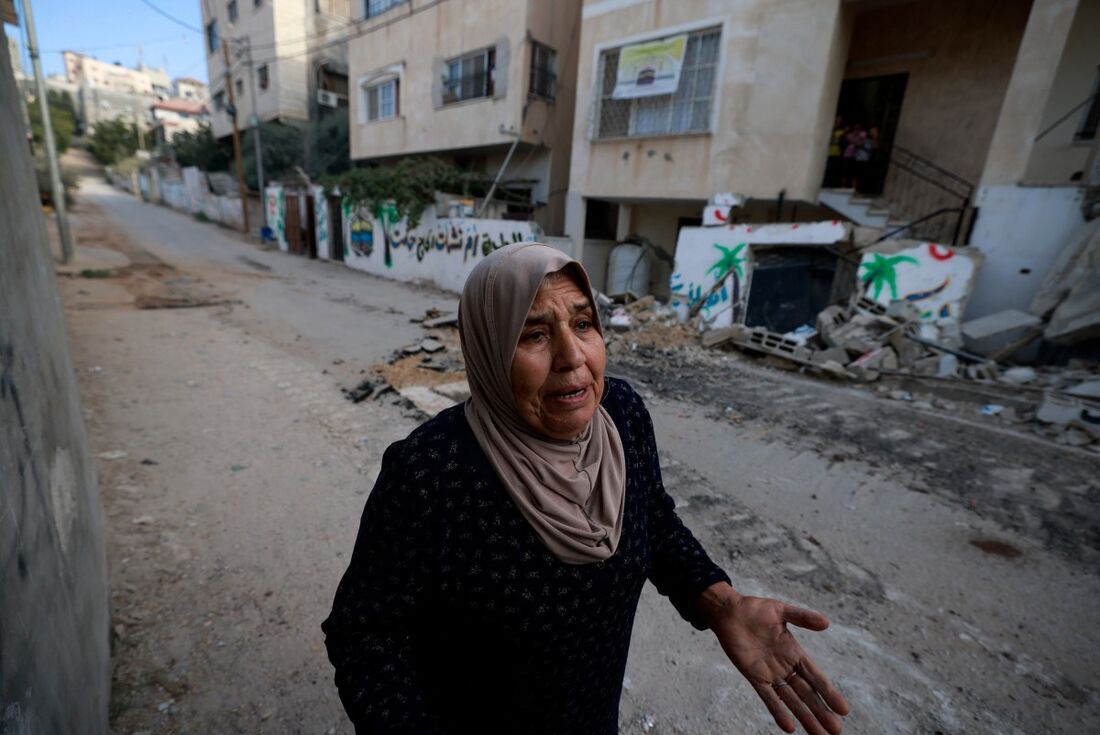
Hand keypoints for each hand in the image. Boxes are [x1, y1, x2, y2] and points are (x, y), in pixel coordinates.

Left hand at [700, 584, 849, 733]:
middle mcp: (785, 667)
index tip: (843, 710)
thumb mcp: (781, 610)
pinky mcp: (754, 676)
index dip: (829, 692)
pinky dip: (778, 711)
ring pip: (791, 700)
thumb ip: (802, 617)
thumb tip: (827, 623)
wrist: (729, 612)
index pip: (816, 677)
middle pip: (807, 693)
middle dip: (821, 711)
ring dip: (804, 717)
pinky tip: (789, 727)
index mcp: (795, 652)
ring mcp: (770, 674)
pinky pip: (768, 697)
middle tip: (835, 731)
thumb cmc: (755, 609)